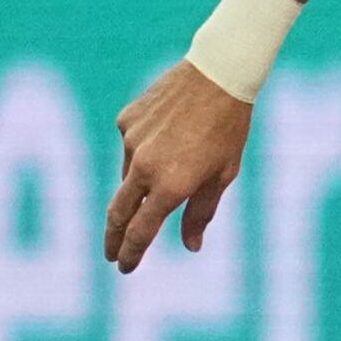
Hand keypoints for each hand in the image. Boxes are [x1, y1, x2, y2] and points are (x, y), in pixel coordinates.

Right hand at [103, 61, 254, 268]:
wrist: (218, 74)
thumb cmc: (229, 128)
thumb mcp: (223, 175)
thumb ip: (201, 212)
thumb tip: (191, 246)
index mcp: (170, 186)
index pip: (141, 232)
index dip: (131, 253)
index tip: (124, 267)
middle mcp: (144, 166)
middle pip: (118, 212)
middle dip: (113, 237)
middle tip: (111, 253)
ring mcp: (131, 141)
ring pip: (129, 175)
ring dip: (142, 182)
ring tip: (176, 163)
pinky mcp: (126, 120)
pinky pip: (131, 144)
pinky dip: (145, 149)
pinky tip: (169, 133)